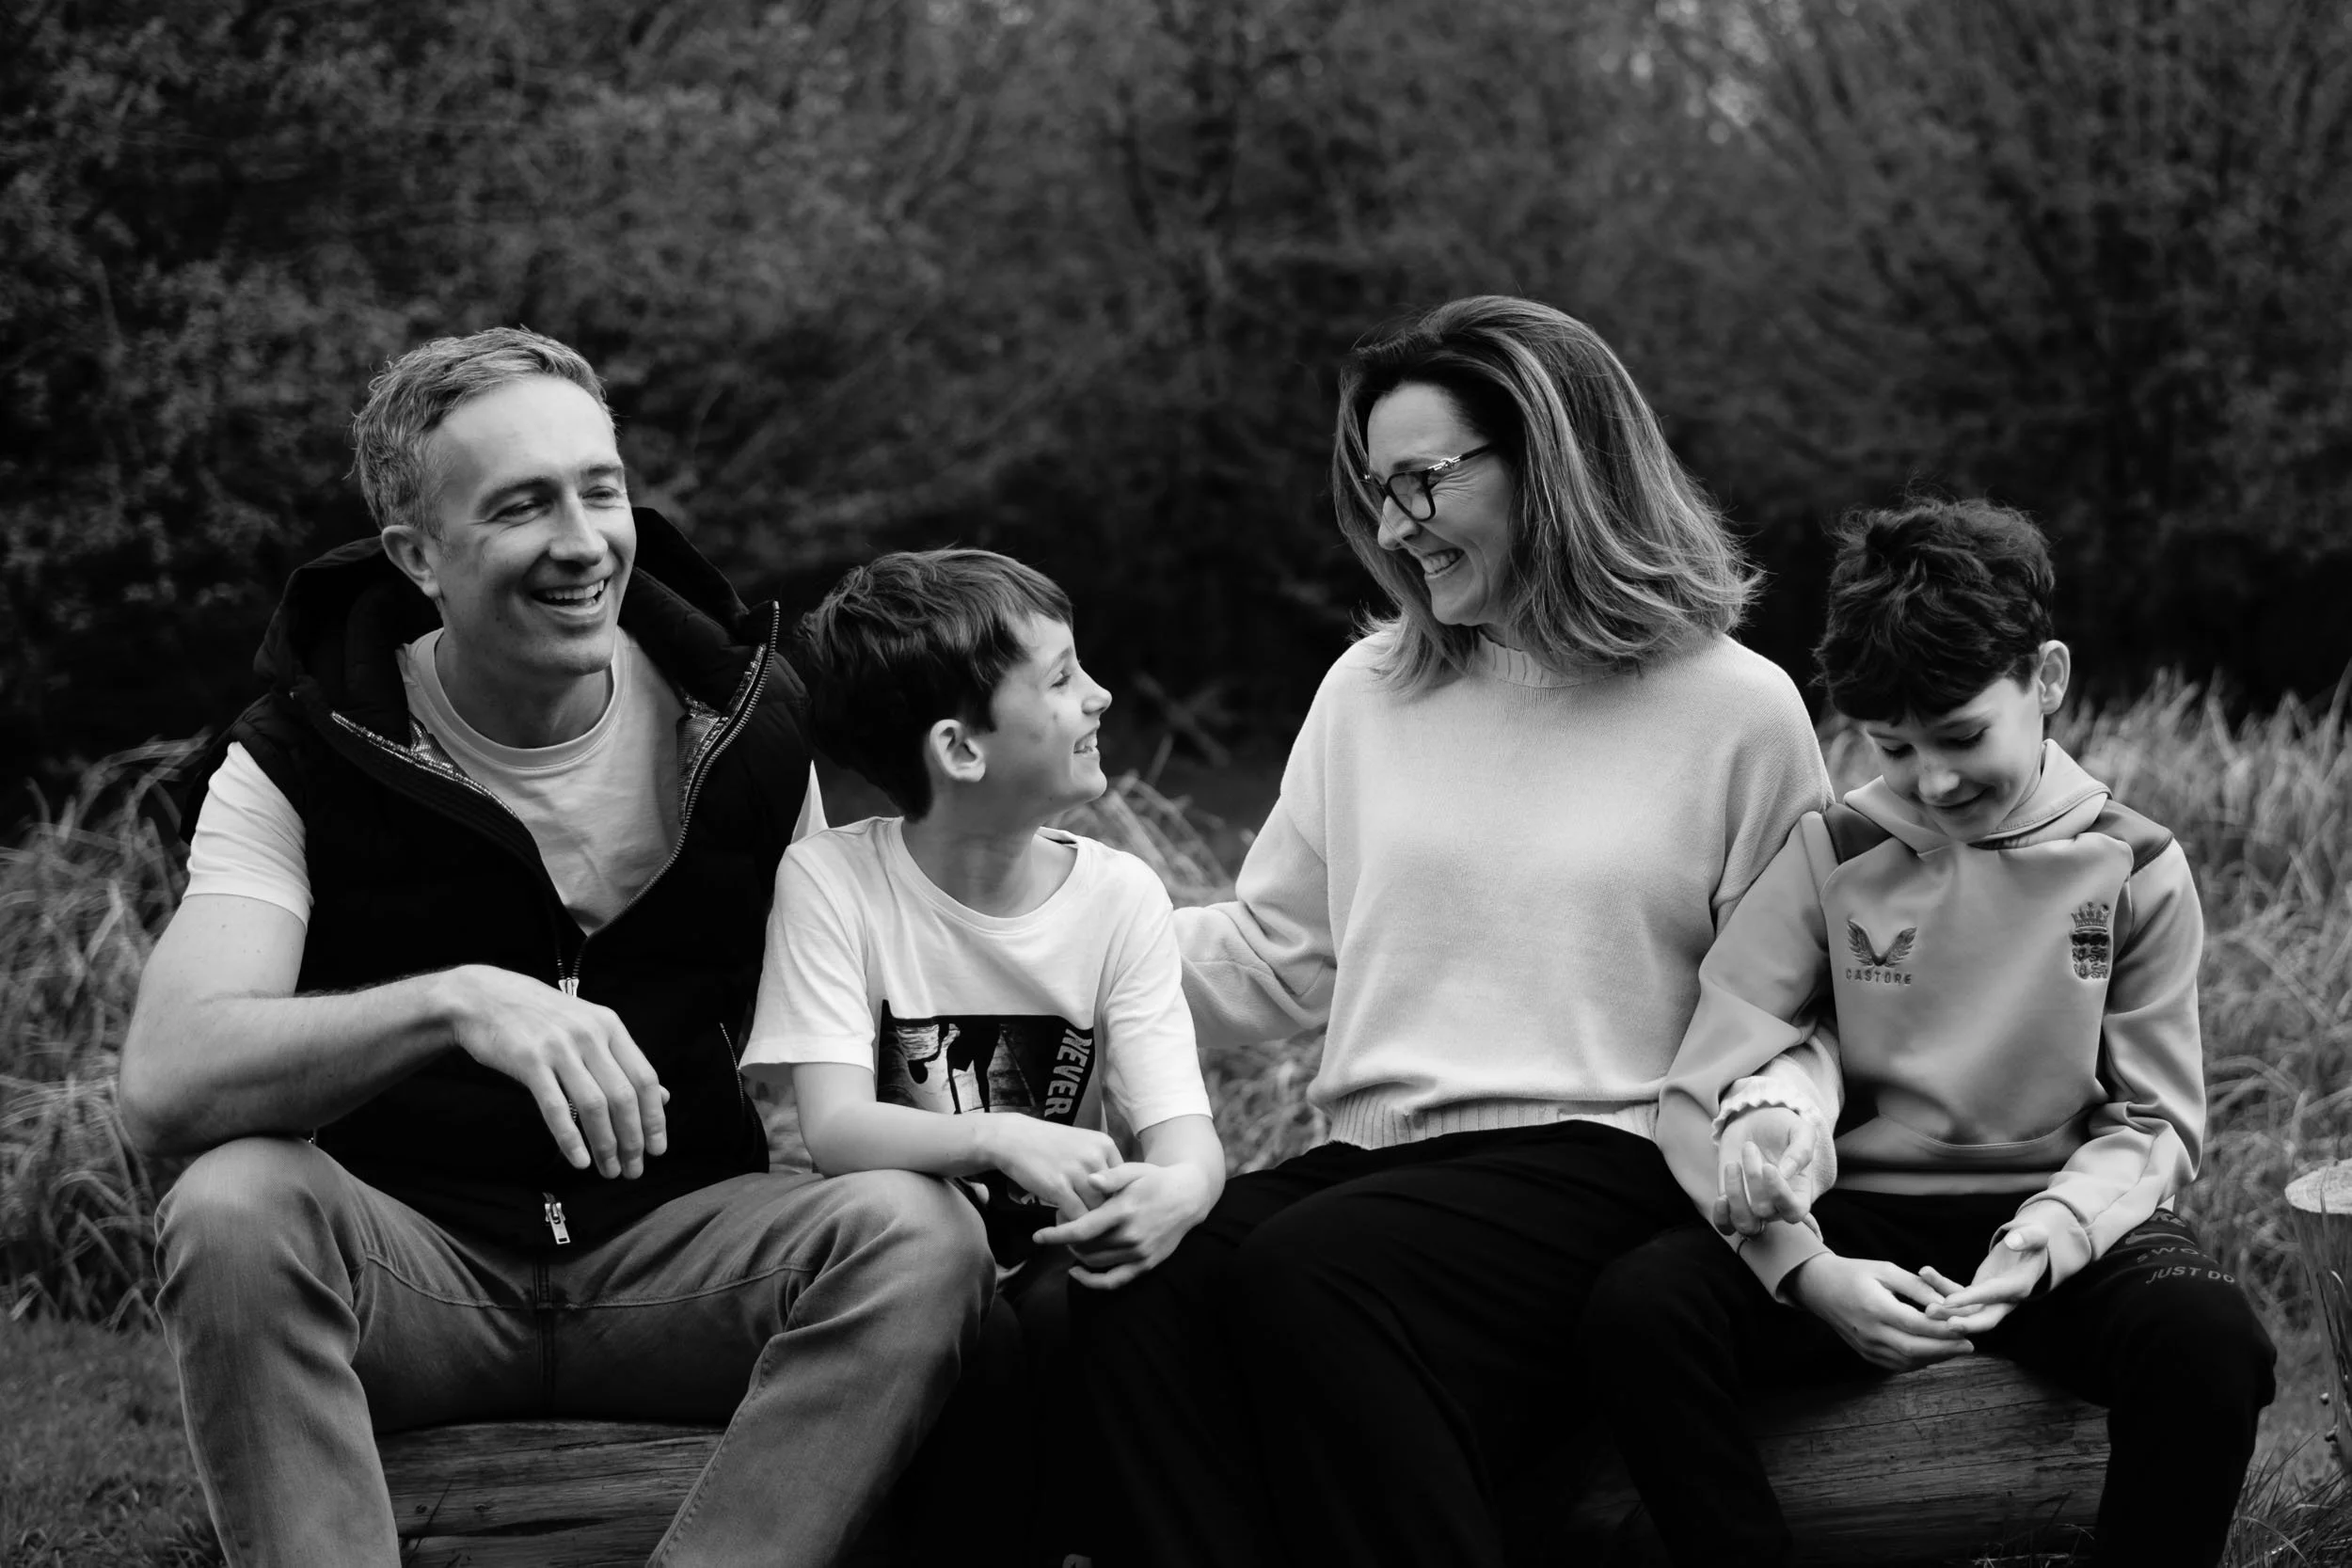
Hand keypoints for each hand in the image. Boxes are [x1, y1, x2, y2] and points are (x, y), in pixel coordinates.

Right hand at [438, 965, 666, 1178]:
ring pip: (594, 1105)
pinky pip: (555, 1107)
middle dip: (633, 1139)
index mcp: (610, 1026)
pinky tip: (579, 1160)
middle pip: (623, 1096)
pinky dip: (570, 1138)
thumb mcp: (588, 1028)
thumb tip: (663, 1097)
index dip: (654, 1118)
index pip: (645, 1078)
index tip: (657, 1149)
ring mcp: (559, 1047)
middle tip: (634, 1170)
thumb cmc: (540, 1018)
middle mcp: (589, 1035)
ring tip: (609, 1170)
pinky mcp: (529, 1060)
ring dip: (606, 1144)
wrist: (485, 998)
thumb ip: (622, 1061)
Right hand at [970, 1114, 1121, 1220]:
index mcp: (1105, 1145)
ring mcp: (1077, 1172)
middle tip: (1093, 1223)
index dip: (1116, 1199)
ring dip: (1089, 1222)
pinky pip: (1077, 1217)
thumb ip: (1103, 1166)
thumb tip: (1121, 1197)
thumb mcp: (1083, 1145)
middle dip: (1103, 1213)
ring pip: (1096, 1210)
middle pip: (1113, 1198)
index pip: (1124, 1182)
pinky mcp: (1058, 1187)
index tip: (1107, 1208)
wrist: (1014, 1138)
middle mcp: (1095, 1157)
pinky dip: (1073, 1225)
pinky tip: (1063, 1224)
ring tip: (1079, 1226)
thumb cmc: (1050, 1144)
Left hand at [1035, 1162, 1216, 1289]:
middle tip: (1059, 1225)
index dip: (1056, 1235)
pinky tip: (1078, 1272)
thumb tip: (1089, 1179)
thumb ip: (1110, 1176)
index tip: (1038, 1236)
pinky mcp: (1145, 1264)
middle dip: (1064, 1241)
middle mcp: (1130, 1236)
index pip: (1081, 1231)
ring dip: (1076, 1255)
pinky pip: (1114, 1281)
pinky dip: (1092, 1281)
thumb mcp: (1133, 1170)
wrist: (1188, 1197)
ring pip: (1095, 1263)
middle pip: (1084, 1249)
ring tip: (1069, 1240)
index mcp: (1123, 1211)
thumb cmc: (1155, 1180)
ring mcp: (1139, 1253)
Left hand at [1711, 1106, 1818, 1235]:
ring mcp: (1753, 1207)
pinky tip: (1721, 1197)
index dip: (1780, 1194)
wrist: (1755, 1120)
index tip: (1768, 1166)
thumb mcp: (1800, 1130)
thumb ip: (1801, 1150)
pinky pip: (1726, 1226)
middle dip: (1753, 1177)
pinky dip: (1721, 1217)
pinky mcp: (1732, 1203)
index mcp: (1800, 1193)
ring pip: (1746, 1224)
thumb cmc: (1782, 1128)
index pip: (1794, 1211)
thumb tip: (1786, 1173)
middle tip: (1750, 1146)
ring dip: (1735, 1195)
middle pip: (1764, 1210)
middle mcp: (1778, 1206)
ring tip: (1733, 1165)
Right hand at [1786, 1253, 1973, 1371]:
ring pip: (1907, 1360)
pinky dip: (1919, 1360)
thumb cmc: (1855, 1273)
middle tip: (1969, 1345)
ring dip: (1935, 1356)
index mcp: (1873, 1306)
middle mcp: (1869, 1331)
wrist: (1819, 1287)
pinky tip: (1934, 1352)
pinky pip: (1897, 1364)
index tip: (1966, 1327)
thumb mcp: (1886, 1270)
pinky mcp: (1866, 1354)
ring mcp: (1866, 1346)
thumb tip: (1947, 1303)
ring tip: (1956, 1348)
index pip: (1915, 1324)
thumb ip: (1917, 1286)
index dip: (1943, 1329)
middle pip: (1914, 1348)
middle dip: (1945, 1349)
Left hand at [1922, 1223, 2051, 1335]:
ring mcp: (1991, 1301)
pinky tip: (1924, 1274)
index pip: (1993, 1295)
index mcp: (2019, 1286)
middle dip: (1959, 1322)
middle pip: (1983, 1319)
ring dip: (1946, 1311)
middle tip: (1932, 1318)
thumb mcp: (2037, 1235)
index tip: (1948, 1301)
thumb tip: (2012, 1241)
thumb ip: (2027, 1237)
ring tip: (1924, 1308)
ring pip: (1967, 1312)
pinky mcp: (1978, 1295)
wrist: (2031, 1253)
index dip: (1971, 1298)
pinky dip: (1940, 1288)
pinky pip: (1958, 1295)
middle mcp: (2006, 1300)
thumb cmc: (2033, 1241)